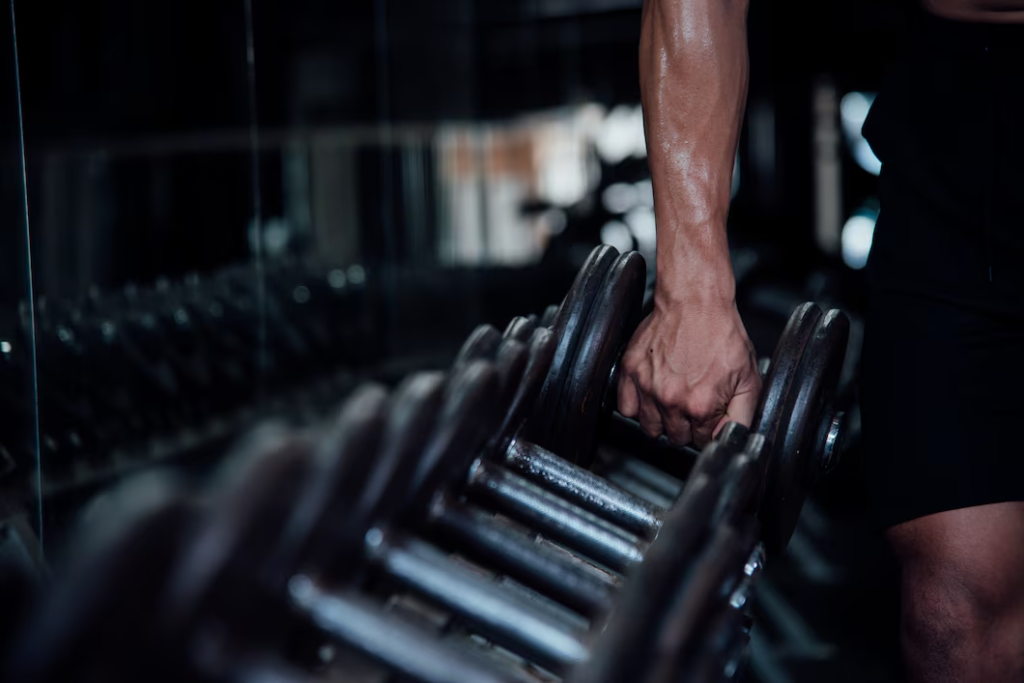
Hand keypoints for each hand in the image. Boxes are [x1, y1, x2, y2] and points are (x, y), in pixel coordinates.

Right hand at [617, 299, 760, 446]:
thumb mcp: (748, 376)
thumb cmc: (721, 332)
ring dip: (662, 420)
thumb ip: (742, 414)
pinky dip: (637, 406)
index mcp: (701, 405)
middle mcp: (671, 400)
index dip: (707, 430)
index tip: (708, 416)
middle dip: (686, 427)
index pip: (702, 441)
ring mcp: (647, 388)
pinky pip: (626, 408)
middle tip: (692, 405)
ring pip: (650, 428)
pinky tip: (651, 395)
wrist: (695, 301)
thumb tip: (730, 437)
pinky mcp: (630, 373)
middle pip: (675, 439)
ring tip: (672, 401)